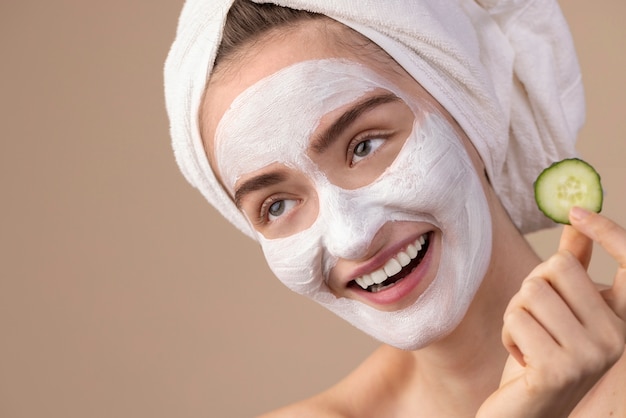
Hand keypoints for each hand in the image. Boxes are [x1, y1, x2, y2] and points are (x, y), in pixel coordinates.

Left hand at [477, 208, 625, 417]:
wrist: (524, 414)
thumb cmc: (538, 357)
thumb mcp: (557, 311)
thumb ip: (571, 269)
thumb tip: (574, 224)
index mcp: (620, 322)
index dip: (609, 231)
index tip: (577, 212)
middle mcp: (615, 339)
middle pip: (558, 267)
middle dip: (530, 288)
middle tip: (534, 321)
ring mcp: (590, 357)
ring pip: (531, 291)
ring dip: (515, 313)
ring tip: (527, 341)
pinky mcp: (558, 370)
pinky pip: (515, 318)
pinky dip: (507, 334)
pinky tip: (521, 360)